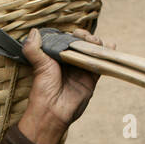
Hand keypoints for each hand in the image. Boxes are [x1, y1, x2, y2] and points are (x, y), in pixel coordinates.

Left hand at [16, 27, 110, 143]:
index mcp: (57, 57)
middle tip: (87, 39)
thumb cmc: (43, 89)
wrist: (53, 111)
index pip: (68, 41)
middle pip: (83, 45)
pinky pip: (101, 65)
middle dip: (87, 38)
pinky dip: (107, 55)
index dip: (74, 35)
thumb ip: (33, 49)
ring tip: (97, 42)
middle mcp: (70, 63)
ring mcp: (81, 70)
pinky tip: (111, 46)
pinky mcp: (91, 79)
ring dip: (98, 44)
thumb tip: (33, 31)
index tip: (76, 33)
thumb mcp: (38, 65)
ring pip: (93, 53)